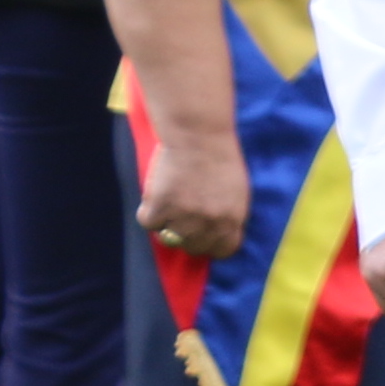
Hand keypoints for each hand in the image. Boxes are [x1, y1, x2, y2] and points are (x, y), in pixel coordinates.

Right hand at [136, 129, 252, 265]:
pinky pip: (148, 221)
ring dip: (165, 220)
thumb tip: (214, 235)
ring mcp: (184, 219)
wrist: (198, 135)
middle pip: (192, 247)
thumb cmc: (219, 156)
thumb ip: (227, 215)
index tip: (202, 234)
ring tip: (169, 197)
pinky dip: (148, 208)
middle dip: (185, 234)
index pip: (223, 250)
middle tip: (179, 212)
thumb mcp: (236, 191)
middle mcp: (210, 224)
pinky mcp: (160, 208)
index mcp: (233, 220)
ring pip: (166, 237)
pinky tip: (157, 191)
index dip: (210, 243)